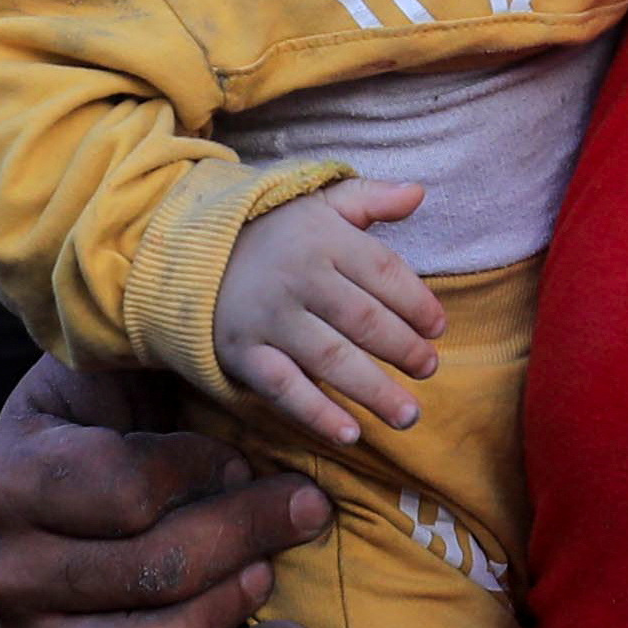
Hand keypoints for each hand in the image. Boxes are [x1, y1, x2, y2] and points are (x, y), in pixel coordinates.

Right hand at [0, 357, 326, 627]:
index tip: (244, 457)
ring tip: (276, 573)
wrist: (78, 476)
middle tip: (307, 508)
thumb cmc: (120, 413)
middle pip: (147, 572)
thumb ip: (174, 365)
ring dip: (233, 612)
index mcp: (4, 478)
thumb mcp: (130, 366)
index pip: (126, 491)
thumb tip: (260, 381)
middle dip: (243, 536)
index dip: (204, 472)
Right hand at [211, 174, 443, 448]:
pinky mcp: (244, 353)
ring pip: (333, 359)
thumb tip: (419, 193)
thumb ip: (369, 198)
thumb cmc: (273, 232)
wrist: (189, 253)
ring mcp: (270, 318)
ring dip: (376, 392)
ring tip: (409, 415)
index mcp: (322, 237)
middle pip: (365, 320)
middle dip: (405, 349)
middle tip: (429, 368)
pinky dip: (318, 414)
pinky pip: (286, 389)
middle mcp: (298, 277)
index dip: (419, 303)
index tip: (438, 327)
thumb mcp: (317, 204)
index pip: (384, 272)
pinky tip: (351, 434)